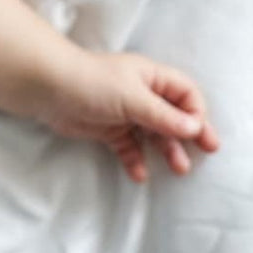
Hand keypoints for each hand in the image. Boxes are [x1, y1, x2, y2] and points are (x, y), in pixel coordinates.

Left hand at [38, 51, 220, 182]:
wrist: (46, 89)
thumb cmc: (92, 84)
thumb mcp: (133, 98)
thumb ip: (164, 115)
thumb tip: (195, 128)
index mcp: (150, 77)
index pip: (185, 93)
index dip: (196, 112)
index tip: (199, 133)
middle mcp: (140, 94)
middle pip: (173, 115)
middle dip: (188, 134)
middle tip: (205, 153)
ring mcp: (124, 113)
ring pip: (154, 134)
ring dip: (167, 150)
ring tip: (178, 169)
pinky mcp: (107, 130)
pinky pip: (129, 147)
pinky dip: (135, 160)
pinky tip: (139, 174)